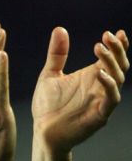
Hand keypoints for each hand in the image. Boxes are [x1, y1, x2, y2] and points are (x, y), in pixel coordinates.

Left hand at [32, 27, 129, 152]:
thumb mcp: (50, 75)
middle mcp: (100, 87)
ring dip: (111, 62)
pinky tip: (99, 73)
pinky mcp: (100, 115)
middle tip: (107, 36)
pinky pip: (111, 99)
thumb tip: (60, 29)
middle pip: (119, 65)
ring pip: (118, 79)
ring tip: (99, 48)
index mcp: (91, 77)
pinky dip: (109, 85)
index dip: (117, 45)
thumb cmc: (47, 106)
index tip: (116, 32)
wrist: (42, 132)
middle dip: (116, 50)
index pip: (110, 58)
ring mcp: (102, 100)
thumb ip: (57, 54)